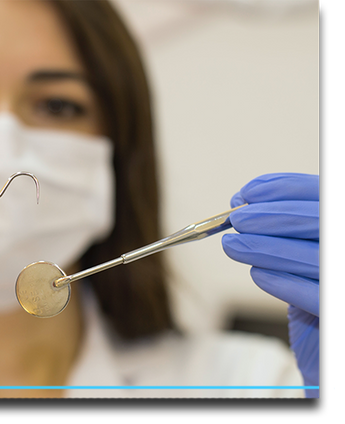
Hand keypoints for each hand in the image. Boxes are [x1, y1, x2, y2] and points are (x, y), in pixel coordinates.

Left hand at [221, 173, 318, 397]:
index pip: (323, 194)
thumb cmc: (315, 290)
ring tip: (233, 246)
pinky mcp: (344, 312)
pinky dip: (284, 282)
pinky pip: (316, 296)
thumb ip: (283, 225)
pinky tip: (258, 275)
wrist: (328, 353)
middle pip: (319, 221)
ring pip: (315, 257)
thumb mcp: (302, 249)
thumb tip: (242, 202)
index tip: (246, 194)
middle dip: (271, 216)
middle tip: (236, 220)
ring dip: (267, 248)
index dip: (285, 188)